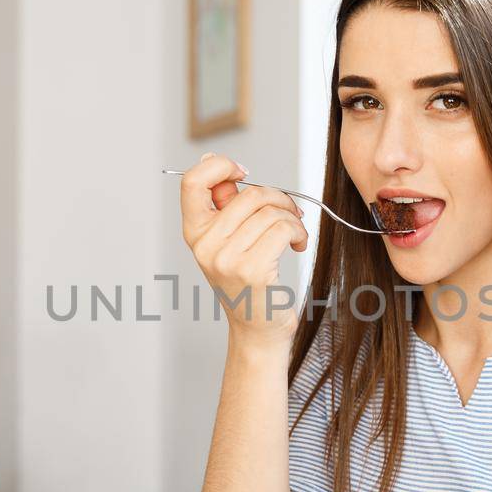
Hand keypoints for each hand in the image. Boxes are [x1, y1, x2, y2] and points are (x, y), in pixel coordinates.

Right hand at [178, 152, 307, 341]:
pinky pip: (283, 229)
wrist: (257, 329)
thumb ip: (223, 204)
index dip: (220, 166)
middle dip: (279, 197)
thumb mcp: (227, 242)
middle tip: (290, 211)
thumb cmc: (248, 283)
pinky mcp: (252, 270)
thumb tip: (217, 162)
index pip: (192, 181)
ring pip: (270, 212)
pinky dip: (299, 232)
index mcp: (194, 233)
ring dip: (292, 218)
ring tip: (295, 234)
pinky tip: (299, 245)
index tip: (243, 173)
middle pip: (249, 194)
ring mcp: (226, 259)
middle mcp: (205, 245)